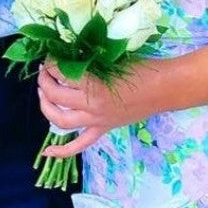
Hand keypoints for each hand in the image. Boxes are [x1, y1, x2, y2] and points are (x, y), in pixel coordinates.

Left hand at [36, 61, 161, 157]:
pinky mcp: (103, 129)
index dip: (51, 63)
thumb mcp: (113, 59)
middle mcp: (92, 105)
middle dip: (45, 81)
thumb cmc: (142, 68)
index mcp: (94, 84)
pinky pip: (80, 145)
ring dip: (46, 107)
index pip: (62, 74)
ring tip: (43, 94)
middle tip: (45, 71)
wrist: (165, 88)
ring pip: (60, 121)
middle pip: (56, 96)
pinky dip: (62, 150)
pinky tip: (47, 152)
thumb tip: (68, 55)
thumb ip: (90, 60)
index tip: (51, 56)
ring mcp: (97, 121)